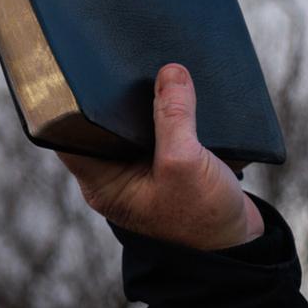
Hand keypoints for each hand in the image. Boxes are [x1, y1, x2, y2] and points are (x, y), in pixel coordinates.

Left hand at [56, 63, 264, 250]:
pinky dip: (171, 115)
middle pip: (103, 126)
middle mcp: (114, 176)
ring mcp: (140, 172)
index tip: (78, 74)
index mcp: (102, 182)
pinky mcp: (166, 167)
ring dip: (148, 103)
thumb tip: (170, 72)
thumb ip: (174, 118)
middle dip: (115, 97)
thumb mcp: (185, 163)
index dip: (68, 105)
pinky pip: (161, 133)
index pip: (68, 137)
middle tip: (122, 61)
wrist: (240, 246)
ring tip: (153, 69)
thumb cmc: (202, 219)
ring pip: (135, 126)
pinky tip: (180, 92)